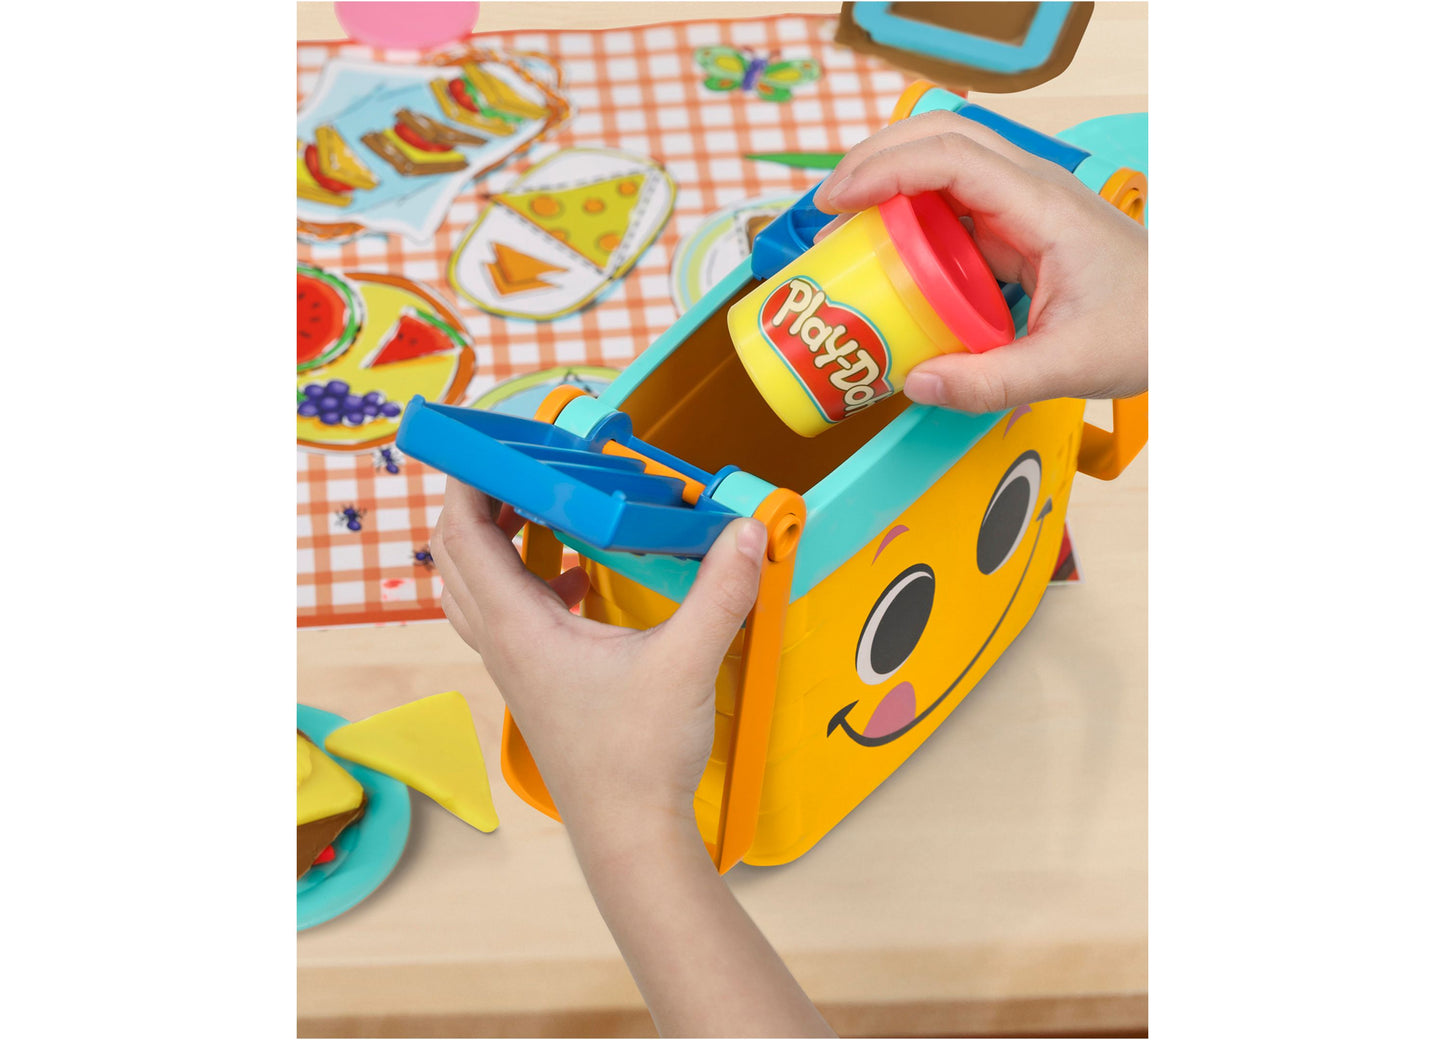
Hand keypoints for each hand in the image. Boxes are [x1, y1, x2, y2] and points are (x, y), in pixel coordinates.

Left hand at [431, 481, 832, 1036]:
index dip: (467, 480)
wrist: (629, 833)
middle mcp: (504, 643)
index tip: (495, 441)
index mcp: (519, 626)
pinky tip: (578, 579)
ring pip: (475, 588)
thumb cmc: (638, 757)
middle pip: (455, 555)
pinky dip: (526, 581)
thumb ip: (721, 592)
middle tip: (521, 466)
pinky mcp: (537, 682)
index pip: (463, 535)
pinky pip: (508, 616)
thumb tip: (749, 530)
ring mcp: (515, 666)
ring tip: (542, 508)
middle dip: (477, 502)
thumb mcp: (688, 661)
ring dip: (495, 541)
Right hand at [814, 110, 1146, 412]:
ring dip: (890, 183)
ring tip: (844, 228)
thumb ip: (991, 382)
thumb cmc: (1152, 329)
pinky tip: (888, 256)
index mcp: (1042, 207)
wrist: (1198, 323)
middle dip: (874, 160)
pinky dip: (912, 220)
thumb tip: (914, 383)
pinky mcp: (1019, 230)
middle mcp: (1030, 191)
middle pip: (939, 137)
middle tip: (825, 208)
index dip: (884, 170)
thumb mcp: (1068, 366)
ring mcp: (1025, 206)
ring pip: (943, 165)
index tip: (836, 203)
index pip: (950, 157)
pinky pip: (955, 209)